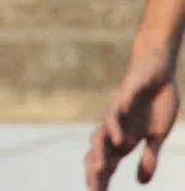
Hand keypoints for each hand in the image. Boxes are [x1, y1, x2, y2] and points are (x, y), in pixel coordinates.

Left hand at [85, 50, 180, 190]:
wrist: (156, 72)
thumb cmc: (155, 103)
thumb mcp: (157, 136)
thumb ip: (149, 157)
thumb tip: (141, 183)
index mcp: (124, 139)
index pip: (109, 164)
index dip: (102, 180)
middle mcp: (115, 128)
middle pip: (99, 153)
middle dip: (95, 172)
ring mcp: (116, 113)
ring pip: (101, 135)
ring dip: (100, 152)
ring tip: (99, 170)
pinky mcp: (122, 98)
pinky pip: (115, 114)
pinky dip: (115, 126)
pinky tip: (118, 139)